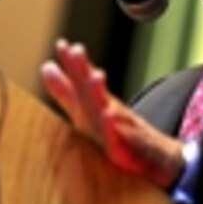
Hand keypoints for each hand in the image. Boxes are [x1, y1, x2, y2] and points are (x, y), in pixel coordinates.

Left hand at [40, 39, 183, 189]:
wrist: (157, 159)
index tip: (61, 44)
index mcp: (97, 103)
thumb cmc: (116, 132)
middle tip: (77, 50)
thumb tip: (45, 66)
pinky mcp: (129, 150)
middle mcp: (110, 111)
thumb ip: (65, 91)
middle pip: (94, 90)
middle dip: (85, 70)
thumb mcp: (85, 112)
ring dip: (101, 94)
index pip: (83, 81)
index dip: (73, 64)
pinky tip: (109, 116)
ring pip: (110, 110)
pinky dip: (114, 128)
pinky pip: (122, 139)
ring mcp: (121, 129)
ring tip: (95, 77)